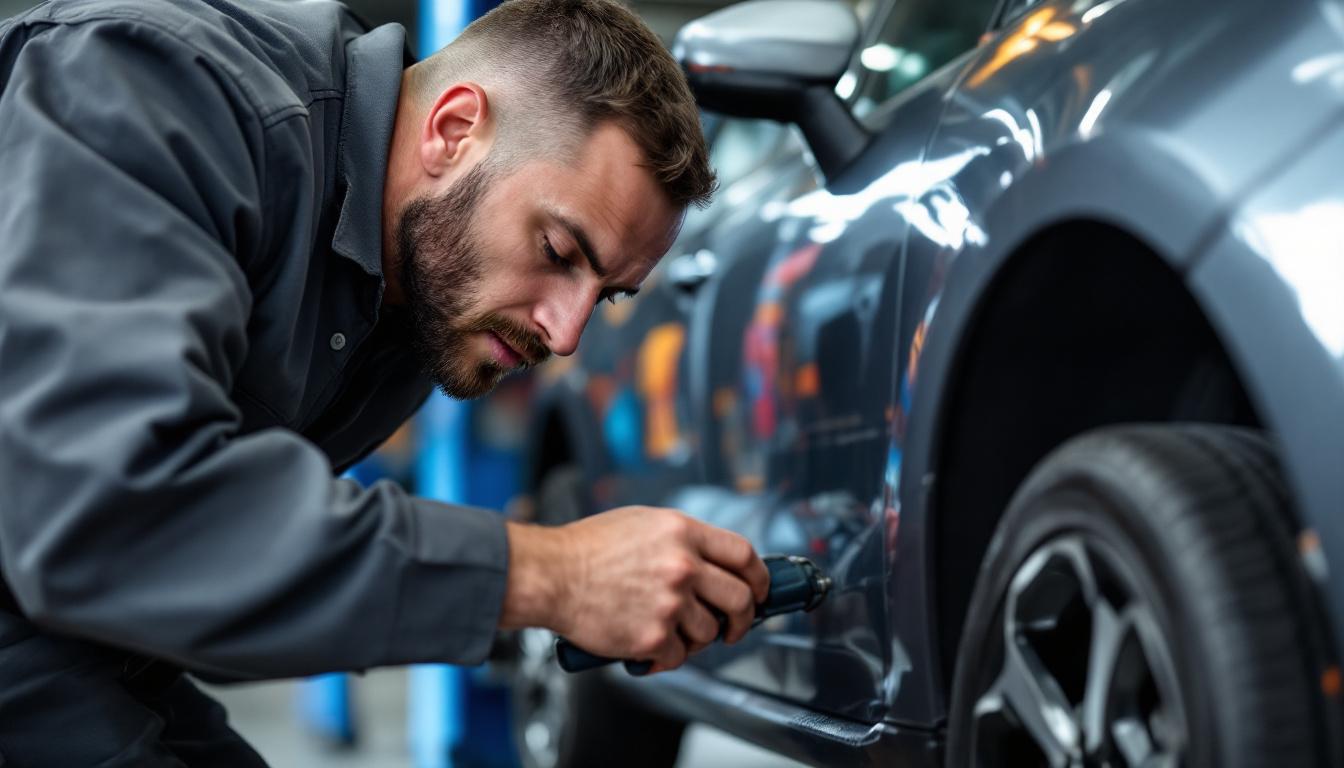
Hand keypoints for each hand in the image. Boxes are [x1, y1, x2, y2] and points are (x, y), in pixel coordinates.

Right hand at [501, 507, 769, 672]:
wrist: (552, 575)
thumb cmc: (589, 548)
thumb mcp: (644, 522)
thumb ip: (683, 539)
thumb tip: (713, 562)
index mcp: (683, 533)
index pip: (744, 555)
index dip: (759, 576)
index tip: (759, 590)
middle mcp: (683, 566)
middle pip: (740, 598)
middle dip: (743, 618)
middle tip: (733, 626)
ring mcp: (670, 603)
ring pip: (709, 631)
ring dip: (698, 638)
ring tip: (676, 633)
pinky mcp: (653, 636)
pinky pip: (678, 655)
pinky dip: (668, 656)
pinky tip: (652, 647)